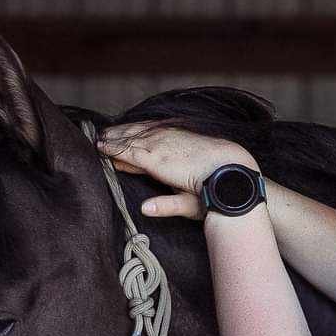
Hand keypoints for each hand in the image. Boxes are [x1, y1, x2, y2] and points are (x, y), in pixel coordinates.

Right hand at [96, 121, 257, 219]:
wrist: (237, 172)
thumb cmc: (213, 195)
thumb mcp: (191, 205)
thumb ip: (168, 205)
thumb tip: (145, 209)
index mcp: (165, 163)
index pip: (133, 154)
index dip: (115, 151)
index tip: (99, 148)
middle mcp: (168, 146)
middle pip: (135, 139)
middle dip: (116, 138)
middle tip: (97, 137)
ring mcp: (176, 137)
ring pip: (145, 132)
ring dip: (127, 131)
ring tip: (112, 131)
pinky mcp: (184, 134)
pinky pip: (158, 127)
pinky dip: (144, 127)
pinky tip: (138, 127)